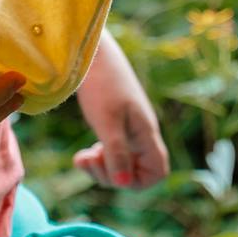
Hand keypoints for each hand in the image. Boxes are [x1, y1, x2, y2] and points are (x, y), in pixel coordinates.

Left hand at [73, 33, 168, 189]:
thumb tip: (124, 183)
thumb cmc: (100, 84)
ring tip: (80, 157)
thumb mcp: (107, 121)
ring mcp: (128, 128)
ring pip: (121, 163)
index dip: (137, 181)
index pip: (157, 172)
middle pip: (136, 172)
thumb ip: (116, 152)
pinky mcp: (115, 123)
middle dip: (110, 174)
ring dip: (101, 167)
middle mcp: (140, 133)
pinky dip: (97, 157)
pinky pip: (111, 152)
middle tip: (86, 160)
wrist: (90, 53)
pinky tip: (83, 153)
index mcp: (145, 133)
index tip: (113, 172)